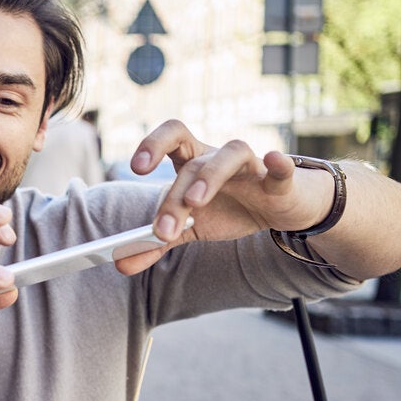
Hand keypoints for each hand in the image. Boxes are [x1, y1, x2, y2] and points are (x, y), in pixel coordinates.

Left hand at [116, 120, 334, 272]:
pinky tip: (273, 161)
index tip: (138, 167)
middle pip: (193, 163)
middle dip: (175, 196)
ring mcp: (251, 166)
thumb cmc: (231, 209)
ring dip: (211, 175)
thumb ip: (156, 243)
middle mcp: (218, 158)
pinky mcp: (280, 182)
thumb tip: (120, 263)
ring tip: (196, 203)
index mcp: (193, 162)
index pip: (171, 137)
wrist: (280, 209)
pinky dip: (278, 164)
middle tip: (162, 228)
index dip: (153, 144)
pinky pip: (281, 168)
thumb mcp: (191, 228)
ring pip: (231, 154)